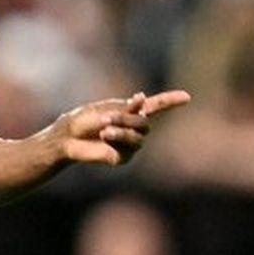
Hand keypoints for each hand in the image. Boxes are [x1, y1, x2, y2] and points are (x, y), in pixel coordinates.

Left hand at [53, 90, 190, 165]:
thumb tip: (143, 98)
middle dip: (128, 119)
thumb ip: (125, 108)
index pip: (156, 106)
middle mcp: (133, 128)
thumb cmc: (82, 119)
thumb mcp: (104, 109)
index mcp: (130, 111)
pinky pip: (128, 149)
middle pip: (145, 124)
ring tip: (104, 129)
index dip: (171, 101)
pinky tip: (104, 136)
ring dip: (122, 130)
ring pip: (139, 137)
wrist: (66, 138)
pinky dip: (117, 139)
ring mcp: (130, 144)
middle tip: (107, 118)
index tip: (187, 97)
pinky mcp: (122, 158)